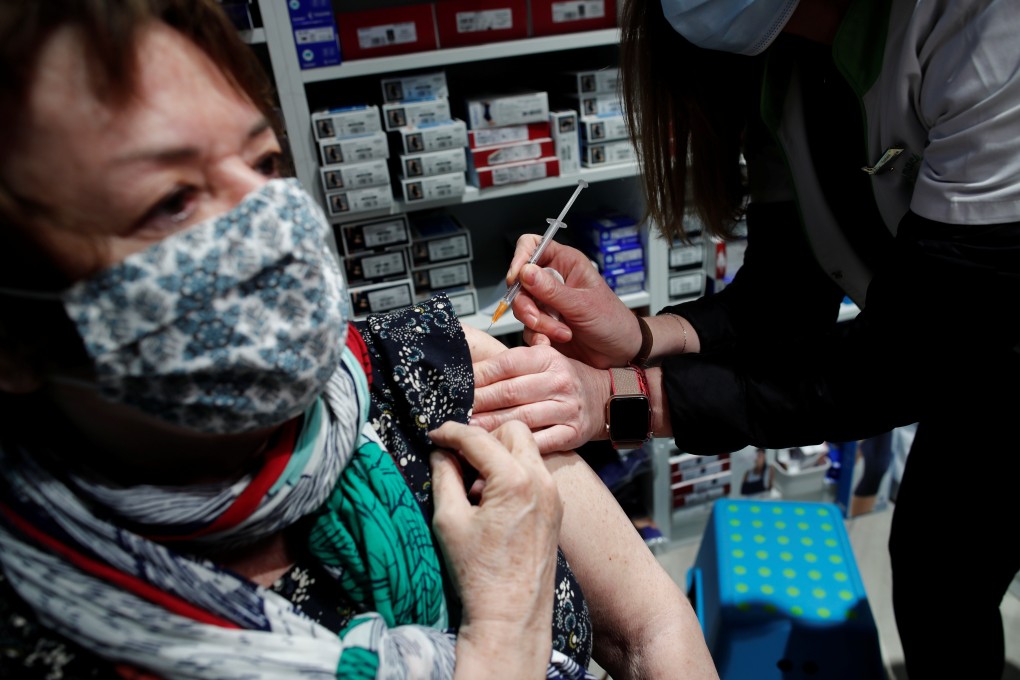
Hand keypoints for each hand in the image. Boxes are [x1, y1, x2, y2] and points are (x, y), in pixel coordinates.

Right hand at [429, 421, 559, 675]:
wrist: (512, 615)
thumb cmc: (478, 573)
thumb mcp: (449, 520)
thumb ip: (443, 476)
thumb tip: (440, 451)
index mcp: (516, 480)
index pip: (478, 437)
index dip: (450, 432)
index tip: (432, 435)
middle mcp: (541, 480)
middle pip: (512, 431)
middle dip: (483, 438)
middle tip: (459, 461)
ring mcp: (553, 494)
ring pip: (526, 450)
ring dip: (499, 455)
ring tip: (475, 487)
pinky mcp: (555, 508)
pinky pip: (534, 472)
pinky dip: (512, 473)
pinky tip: (492, 501)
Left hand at [470, 343, 609, 453]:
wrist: (606, 398)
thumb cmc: (565, 378)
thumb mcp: (545, 357)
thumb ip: (513, 358)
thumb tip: (471, 360)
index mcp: (547, 358)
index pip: (506, 364)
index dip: (478, 375)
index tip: (456, 384)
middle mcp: (559, 381)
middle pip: (510, 392)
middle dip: (478, 402)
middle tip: (454, 409)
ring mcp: (567, 408)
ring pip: (522, 418)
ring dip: (491, 425)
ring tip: (467, 430)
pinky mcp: (572, 433)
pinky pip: (540, 441)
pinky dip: (516, 445)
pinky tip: (496, 447)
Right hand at [507, 235, 638, 367]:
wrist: (619, 352)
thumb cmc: (612, 320)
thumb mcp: (582, 304)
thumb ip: (551, 290)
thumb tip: (525, 272)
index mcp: (565, 263)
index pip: (533, 245)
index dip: (520, 258)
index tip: (516, 277)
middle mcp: (552, 281)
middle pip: (519, 282)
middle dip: (526, 304)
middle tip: (537, 318)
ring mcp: (545, 303)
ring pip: (521, 307)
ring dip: (538, 324)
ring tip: (562, 333)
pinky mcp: (542, 324)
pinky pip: (527, 328)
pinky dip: (538, 336)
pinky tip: (555, 341)